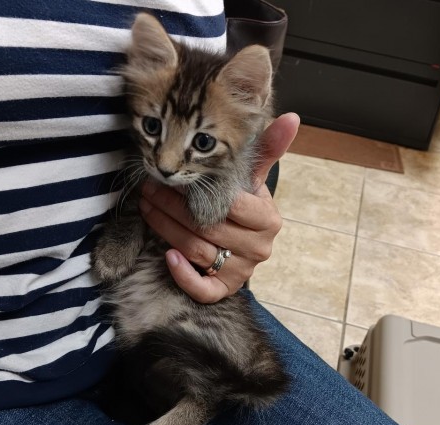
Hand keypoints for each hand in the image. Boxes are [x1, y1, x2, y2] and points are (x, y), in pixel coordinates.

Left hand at [139, 113, 299, 302]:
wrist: (242, 240)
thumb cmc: (242, 205)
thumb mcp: (251, 179)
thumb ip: (266, 151)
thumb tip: (292, 118)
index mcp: (267, 219)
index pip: (230, 205)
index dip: (198, 192)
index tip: (172, 178)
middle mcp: (259, 248)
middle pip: (208, 228)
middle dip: (172, 208)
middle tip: (149, 190)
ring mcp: (243, 270)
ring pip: (198, 252)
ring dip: (167, 230)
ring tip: (148, 210)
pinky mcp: (227, 288)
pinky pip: (204, 290)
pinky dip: (183, 275)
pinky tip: (168, 256)